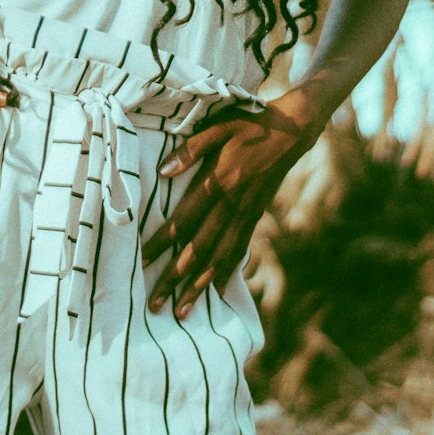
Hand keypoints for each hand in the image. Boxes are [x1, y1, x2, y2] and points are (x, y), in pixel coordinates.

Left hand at [140, 91, 325, 318]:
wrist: (292, 131)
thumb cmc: (250, 124)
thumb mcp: (218, 127)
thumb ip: (190, 149)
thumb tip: (164, 170)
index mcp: (218, 182)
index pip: (184, 220)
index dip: (162, 243)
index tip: (142, 262)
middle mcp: (232, 205)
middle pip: (199, 249)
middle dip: (175, 278)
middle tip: (155, 304)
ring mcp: (246, 214)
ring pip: (220, 258)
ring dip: (199, 286)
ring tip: (182, 310)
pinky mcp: (256, 216)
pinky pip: (239, 250)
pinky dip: (227, 273)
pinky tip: (216, 291)